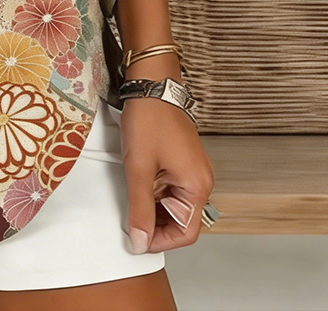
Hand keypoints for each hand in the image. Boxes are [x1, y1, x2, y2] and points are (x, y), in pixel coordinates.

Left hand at [120, 94, 214, 253]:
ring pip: (173, 204)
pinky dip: (153, 193)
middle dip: (154, 225)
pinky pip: (170, 187)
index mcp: (197, 186)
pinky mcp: (181, 160)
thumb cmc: (148, 120)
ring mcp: (192, 169)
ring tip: (128, 202)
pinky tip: (135, 186)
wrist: (151, 84)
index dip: (160, 241)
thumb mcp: (139, 168)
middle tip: (127, 221)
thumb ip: (139, 208)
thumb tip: (139, 242)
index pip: (185, 232)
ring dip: (152, 208)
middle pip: (180, 220)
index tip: (135, 240)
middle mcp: (200, 180)